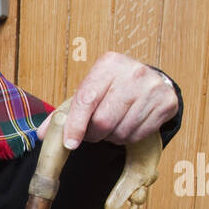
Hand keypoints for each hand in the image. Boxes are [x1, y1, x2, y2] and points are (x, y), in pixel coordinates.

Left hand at [35, 53, 178, 149]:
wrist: (150, 82)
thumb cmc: (112, 89)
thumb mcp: (88, 92)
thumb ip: (64, 113)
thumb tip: (42, 135)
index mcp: (108, 64)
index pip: (86, 100)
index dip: (75, 125)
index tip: (70, 144)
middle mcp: (133, 72)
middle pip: (103, 121)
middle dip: (94, 134)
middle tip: (95, 132)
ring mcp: (152, 87)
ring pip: (121, 131)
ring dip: (111, 137)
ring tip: (113, 126)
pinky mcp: (166, 103)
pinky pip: (138, 135)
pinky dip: (128, 138)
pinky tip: (128, 125)